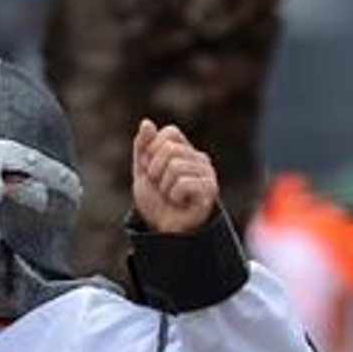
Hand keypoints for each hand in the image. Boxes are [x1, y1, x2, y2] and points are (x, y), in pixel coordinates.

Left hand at [132, 119, 217, 233]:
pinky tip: (180, 203)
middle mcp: (199, 158)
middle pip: (170, 149)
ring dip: (165, 186)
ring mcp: (207, 174)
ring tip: (171, 196)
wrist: (162, 228)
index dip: (154, 150)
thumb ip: (142, 147)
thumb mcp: (142, 171)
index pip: (170, 132)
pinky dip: (174, 195)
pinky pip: (183, 183)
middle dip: (156, 171)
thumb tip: (147, 123)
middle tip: (161, 186)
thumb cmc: (156, 200)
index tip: (152, 169)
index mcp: (185, 150)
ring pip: (175, 166)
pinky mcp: (210, 190)